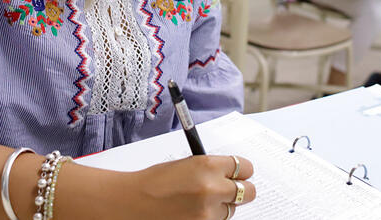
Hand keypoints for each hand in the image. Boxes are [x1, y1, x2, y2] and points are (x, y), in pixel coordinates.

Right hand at [125, 155, 255, 219]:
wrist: (132, 202)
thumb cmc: (154, 182)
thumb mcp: (186, 165)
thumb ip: (211, 169)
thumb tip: (230, 175)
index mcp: (208, 166)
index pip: (244, 167)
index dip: (241, 171)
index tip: (239, 174)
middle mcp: (212, 189)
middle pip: (248, 192)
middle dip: (239, 191)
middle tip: (229, 190)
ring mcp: (208, 213)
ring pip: (231, 211)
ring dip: (220, 207)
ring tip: (197, 203)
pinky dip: (208, 219)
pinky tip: (192, 213)